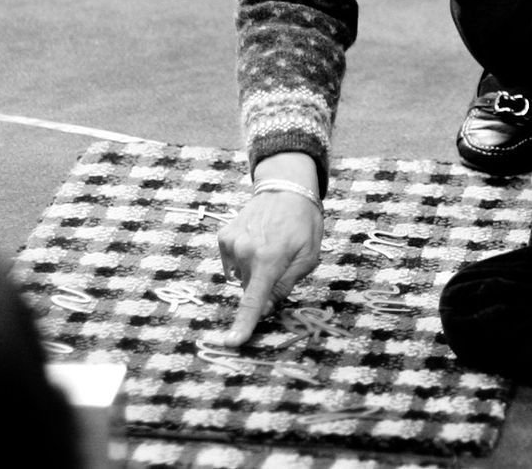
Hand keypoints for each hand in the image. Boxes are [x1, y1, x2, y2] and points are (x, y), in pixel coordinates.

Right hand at [215, 155, 322, 346]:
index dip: (244, 324)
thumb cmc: (303, 224)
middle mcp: (244, 252)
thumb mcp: (307, 257)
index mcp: (268, 260)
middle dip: (263, 288)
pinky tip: (256, 242)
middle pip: (250, 290)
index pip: (254, 300)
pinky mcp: (223, 236)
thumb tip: (267, 308)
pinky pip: (232, 263)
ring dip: (254, 272)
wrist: (285, 188)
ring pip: (241, 277)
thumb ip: (286, 285)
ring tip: (270, 248)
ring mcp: (231, 243)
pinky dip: (243, 260)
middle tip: (281, 266)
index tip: (232, 342)